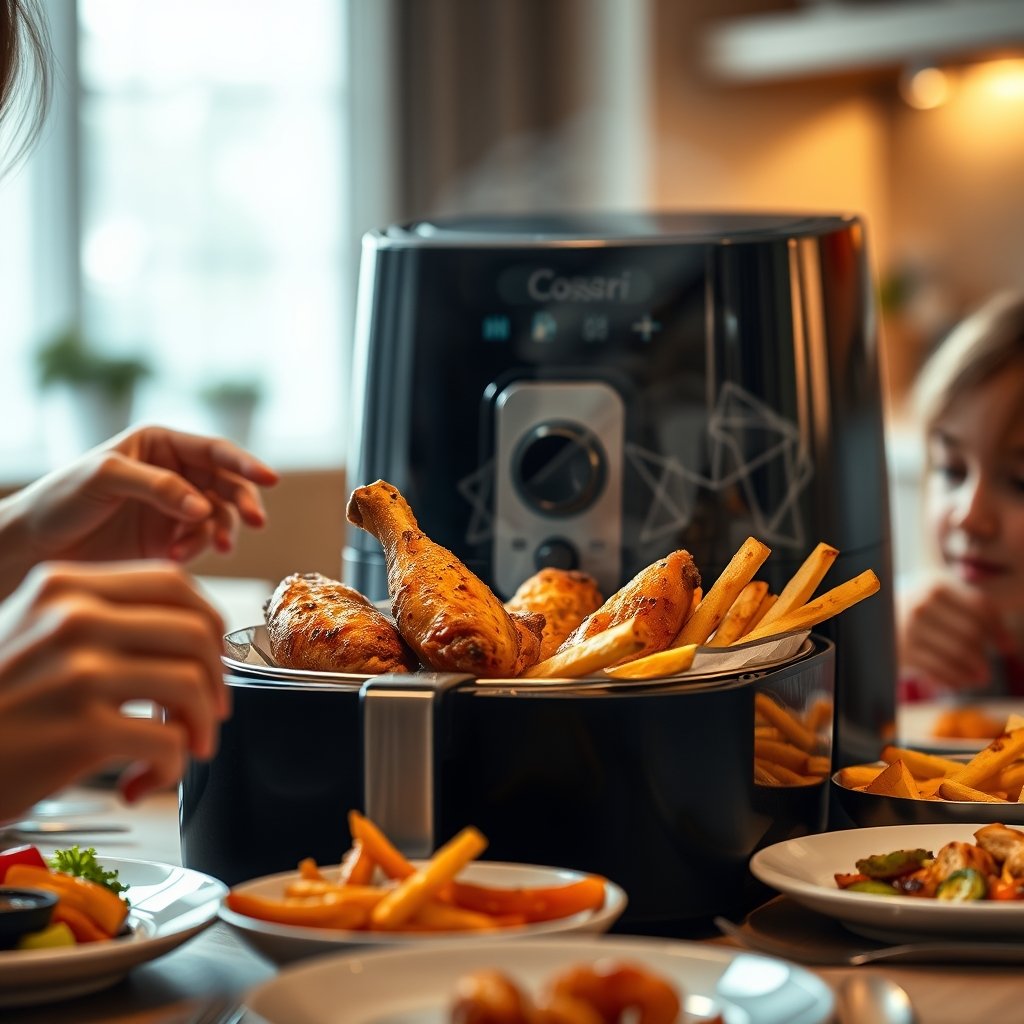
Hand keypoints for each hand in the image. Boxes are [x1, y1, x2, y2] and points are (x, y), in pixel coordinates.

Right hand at [0, 561, 228, 820]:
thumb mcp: (34, 630)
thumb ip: (101, 616)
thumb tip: (194, 630)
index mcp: (66, 587)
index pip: (174, 583)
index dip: (209, 622)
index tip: (210, 657)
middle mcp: (74, 619)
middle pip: (195, 634)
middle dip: (216, 680)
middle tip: (207, 714)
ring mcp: (79, 674)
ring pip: (193, 686)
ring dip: (201, 728)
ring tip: (182, 750)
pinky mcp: (81, 732)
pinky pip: (168, 744)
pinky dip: (170, 769)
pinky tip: (140, 782)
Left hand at [1, 425, 277, 594]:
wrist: (32, 546)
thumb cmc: (59, 500)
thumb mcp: (104, 479)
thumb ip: (157, 486)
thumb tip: (204, 507)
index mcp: (160, 445)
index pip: (214, 450)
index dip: (245, 463)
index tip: (270, 478)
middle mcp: (173, 473)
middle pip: (226, 484)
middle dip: (243, 502)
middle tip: (255, 522)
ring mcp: (173, 507)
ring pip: (219, 515)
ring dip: (221, 532)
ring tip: (215, 550)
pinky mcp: (168, 538)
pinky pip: (200, 541)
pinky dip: (197, 550)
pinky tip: (175, 558)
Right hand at [896, 575, 1013, 691]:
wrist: (868, 613)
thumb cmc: (915, 604)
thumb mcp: (939, 593)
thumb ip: (972, 607)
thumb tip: (1008, 645)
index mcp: (936, 584)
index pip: (980, 608)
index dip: (999, 630)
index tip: (1008, 648)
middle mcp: (921, 603)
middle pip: (970, 633)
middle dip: (984, 655)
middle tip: (989, 668)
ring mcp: (909, 627)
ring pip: (956, 653)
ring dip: (974, 671)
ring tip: (981, 679)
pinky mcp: (901, 650)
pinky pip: (937, 669)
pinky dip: (954, 679)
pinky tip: (961, 683)